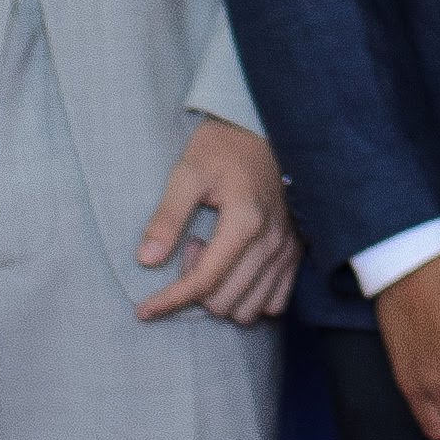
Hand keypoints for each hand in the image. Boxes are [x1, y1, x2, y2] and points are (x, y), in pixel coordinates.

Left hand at [136, 116, 298, 324]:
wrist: (263, 129)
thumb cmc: (222, 148)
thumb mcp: (187, 173)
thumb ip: (167, 217)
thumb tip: (146, 259)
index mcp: (244, 221)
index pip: (203, 281)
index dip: (169, 301)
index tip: (143, 310)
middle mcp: (271, 241)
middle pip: (225, 301)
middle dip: (197, 287)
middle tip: (191, 246)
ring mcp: (287, 250)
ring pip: (250, 309)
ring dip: (222, 294)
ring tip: (213, 255)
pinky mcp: (296, 252)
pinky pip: (275, 302)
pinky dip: (250, 298)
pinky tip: (236, 270)